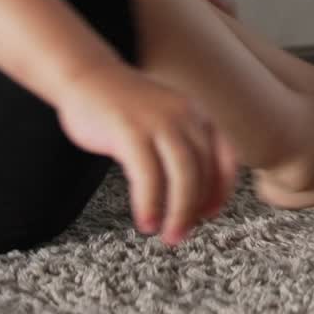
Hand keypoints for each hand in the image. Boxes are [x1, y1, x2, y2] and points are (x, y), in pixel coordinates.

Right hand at [56, 60, 238, 245]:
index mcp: (197, 114)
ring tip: (168, 236)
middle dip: (195, 208)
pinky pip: (148, 174)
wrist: (89, 78)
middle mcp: (184, 115)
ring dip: (178, 211)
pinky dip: (150, 203)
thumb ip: (181, 148)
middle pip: (203, 169)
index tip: (211, 214)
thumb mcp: (164, 121)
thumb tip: (194, 195)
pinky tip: (146, 221)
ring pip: (182, 173)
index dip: (222, 189)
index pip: (225, 156)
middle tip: (180, 235)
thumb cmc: (126, 109)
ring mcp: (158, 121)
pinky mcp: (130, 130)